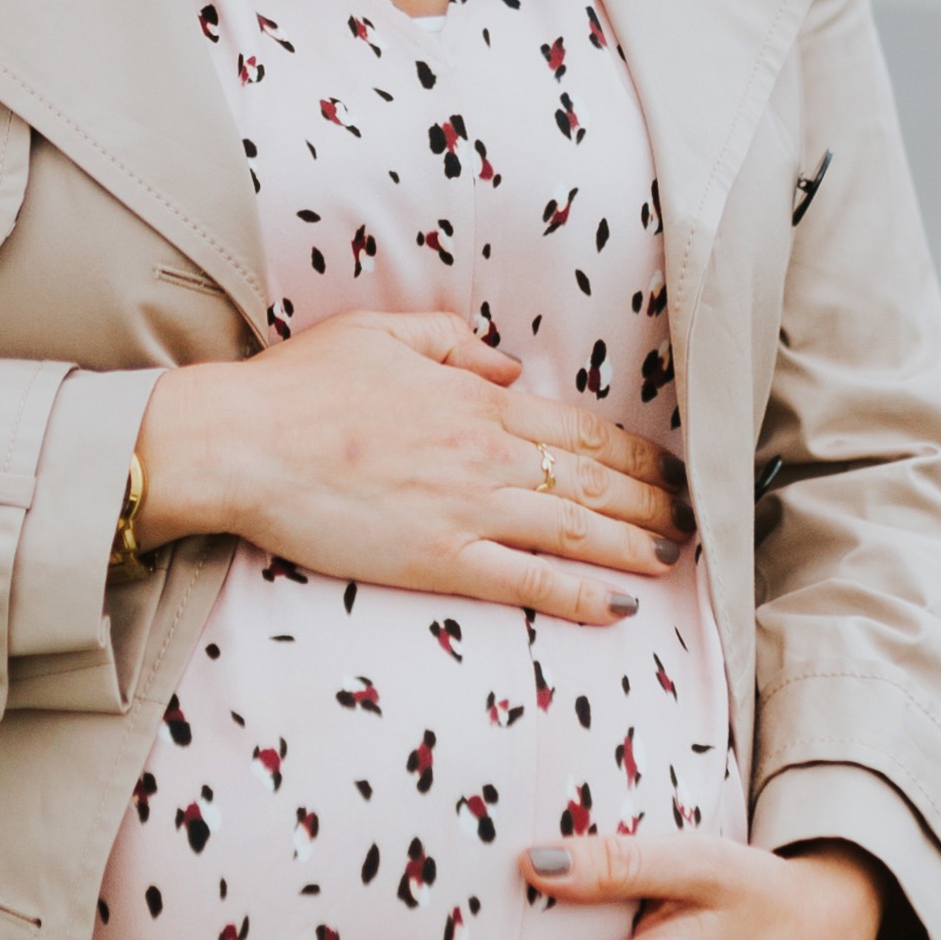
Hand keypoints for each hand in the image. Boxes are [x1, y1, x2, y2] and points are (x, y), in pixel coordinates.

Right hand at [135, 311, 686, 629]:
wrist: (244, 441)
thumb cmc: (299, 386)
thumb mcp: (380, 334)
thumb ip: (452, 344)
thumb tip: (504, 365)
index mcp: (475, 402)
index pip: (580, 430)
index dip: (635, 452)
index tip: (670, 466)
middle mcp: (486, 455)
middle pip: (593, 482)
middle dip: (653, 501)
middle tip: (696, 517)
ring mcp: (467, 509)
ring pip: (576, 531)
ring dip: (636, 545)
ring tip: (678, 558)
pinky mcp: (439, 559)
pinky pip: (527, 581)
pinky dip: (579, 594)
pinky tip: (619, 606)